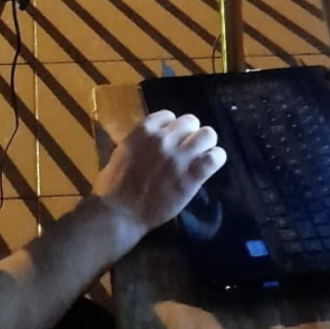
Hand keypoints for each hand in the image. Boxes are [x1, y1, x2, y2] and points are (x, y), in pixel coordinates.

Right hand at [94, 110, 226, 240]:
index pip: (168, 115)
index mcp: (144, 131)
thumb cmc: (113, 186)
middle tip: (188, 148)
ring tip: (203, 154)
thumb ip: (140, 142)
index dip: (172, 127)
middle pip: (191, 122)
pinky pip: (215, 157)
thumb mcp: (122, 152)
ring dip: (206, 143)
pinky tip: (212, 164)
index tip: (171, 138)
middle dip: (190, 133)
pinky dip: (216, 158)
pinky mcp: (192, 176)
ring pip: (208, 135)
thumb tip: (151, 140)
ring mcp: (179, 157)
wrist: (119, 212)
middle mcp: (163, 138)